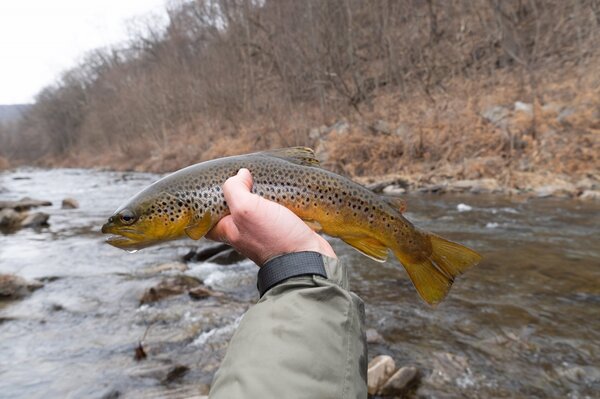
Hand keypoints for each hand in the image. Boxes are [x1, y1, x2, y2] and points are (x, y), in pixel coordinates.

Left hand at [206, 168, 335, 265]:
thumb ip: (235, 189)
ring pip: (256, 206)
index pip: (208, 216)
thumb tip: (241, 174)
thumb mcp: (246, 209)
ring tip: (262, 177)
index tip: (215, 183)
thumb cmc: (274, 238)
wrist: (307, 257)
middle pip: (233, 207)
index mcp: (228, 230)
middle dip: (238, 190)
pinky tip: (281, 189)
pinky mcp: (281, 228)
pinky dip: (277, 198)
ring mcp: (263, 230)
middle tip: (243, 175)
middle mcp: (243, 232)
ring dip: (260, 192)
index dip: (208, 199)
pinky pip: (275, 209)